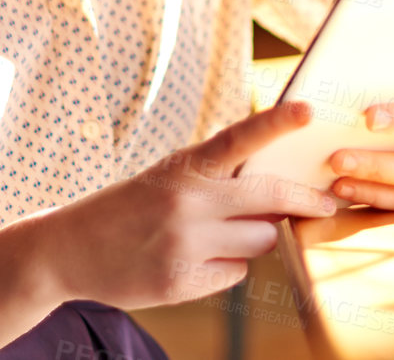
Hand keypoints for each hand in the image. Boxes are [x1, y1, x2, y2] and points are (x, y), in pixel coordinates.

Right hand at [37, 100, 337, 308]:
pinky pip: (236, 272)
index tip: (307, 110)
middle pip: (271, 200)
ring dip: (256, 236)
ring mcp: (185, 245)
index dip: (275, 123)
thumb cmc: (129, 206)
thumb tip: (274, 191)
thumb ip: (214, 177)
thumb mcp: (166, 177)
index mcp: (183, 167)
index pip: (237, 139)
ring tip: (221, 232)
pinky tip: (195, 260)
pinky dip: (228, 265)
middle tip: (327, 202)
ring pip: (260, 241)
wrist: (67, 250)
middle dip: (303, 202)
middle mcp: (186, 203)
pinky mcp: (181, 282)